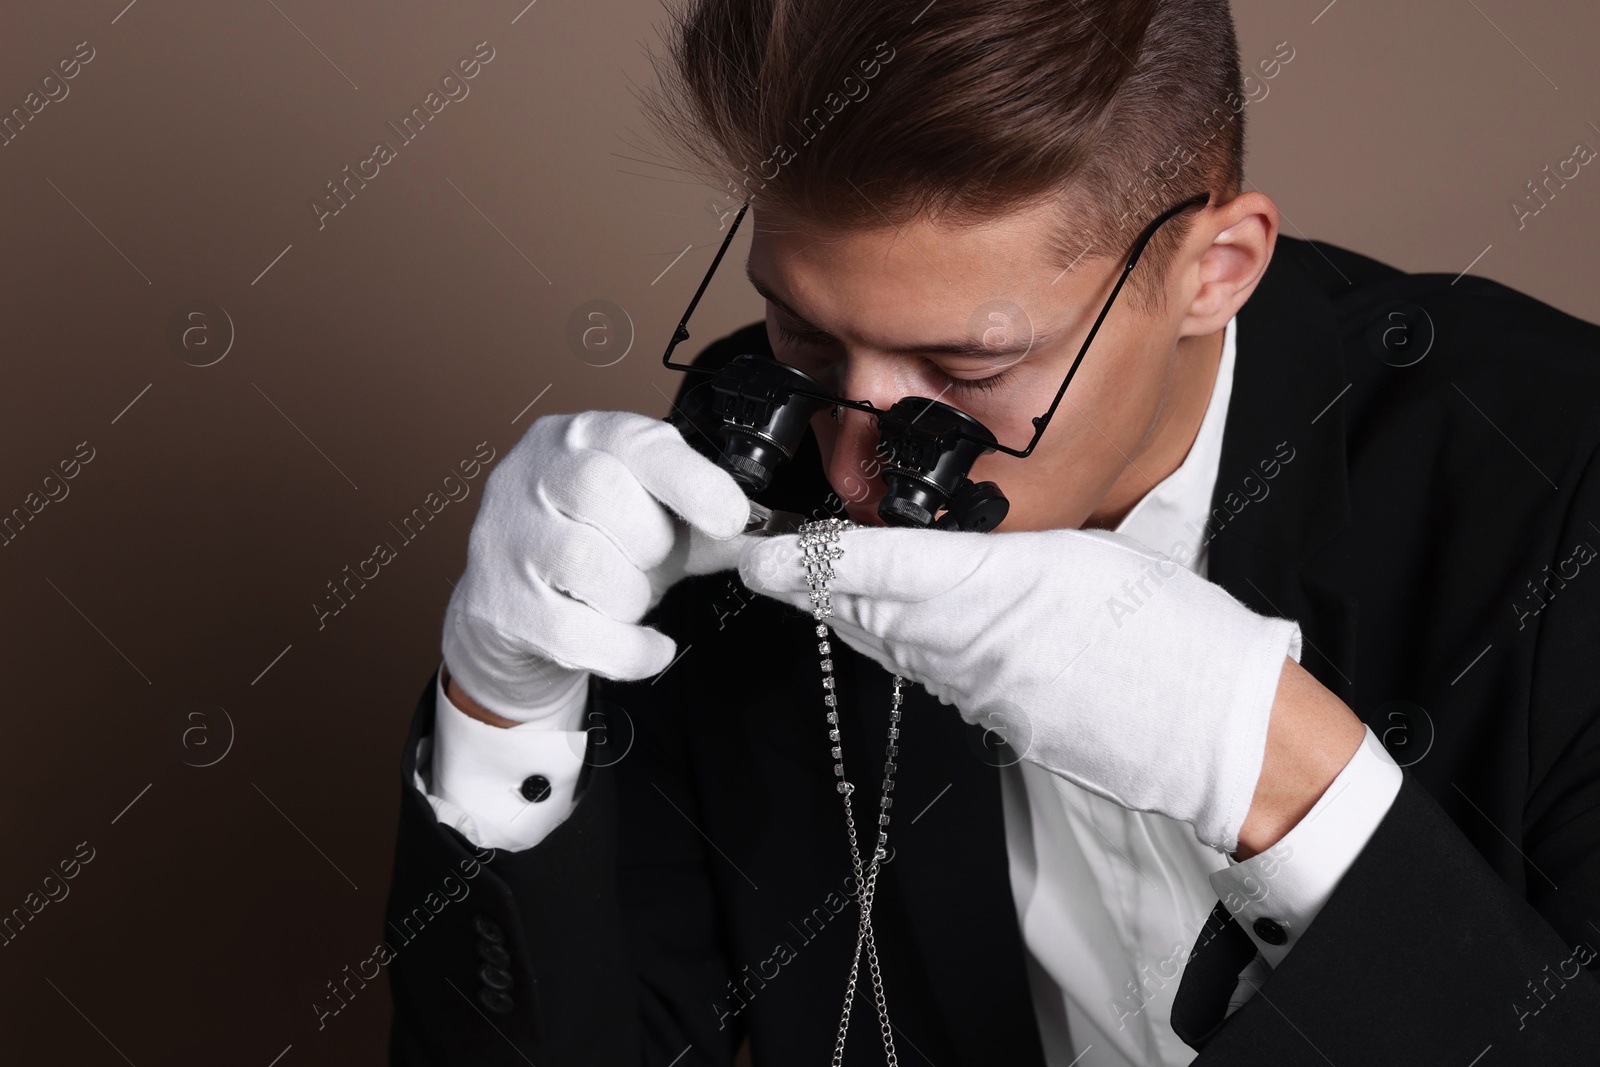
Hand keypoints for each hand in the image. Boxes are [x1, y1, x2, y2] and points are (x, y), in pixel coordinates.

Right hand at [442, 410, 750, 723]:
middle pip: (602, 494)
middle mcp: (530, 475)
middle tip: (654, 562)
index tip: (732, 517)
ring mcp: (504, 539)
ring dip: (632, 596)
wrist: (518, 618)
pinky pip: (574, 632)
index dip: (689, 480)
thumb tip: (770, 540)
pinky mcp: (497, 604)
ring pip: (585, 563)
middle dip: (650, 541)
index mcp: (579, 438)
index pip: (634, 441)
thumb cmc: (597, 555)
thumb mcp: (654, 524)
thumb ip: (706, 525)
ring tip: (631, 600)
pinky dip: (627, 650)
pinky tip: (647, 648)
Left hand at [739, 524, 1301, 851]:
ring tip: (811, 580)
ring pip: (887, 642)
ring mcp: (975, 687)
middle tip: (765, 556)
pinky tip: (888, 624)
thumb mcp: (1087, 555)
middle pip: (862, 609)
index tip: (755, 552)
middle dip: (808, 583)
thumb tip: (958, 550)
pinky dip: (896, 643)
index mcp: (994, 585)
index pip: (875, 567)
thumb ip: (1007, 549)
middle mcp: (969, 643)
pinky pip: (924, 674)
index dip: (806, 560)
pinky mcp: (990, 716)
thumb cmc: (1169, 629)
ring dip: (846, 610)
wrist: (1211, 728)